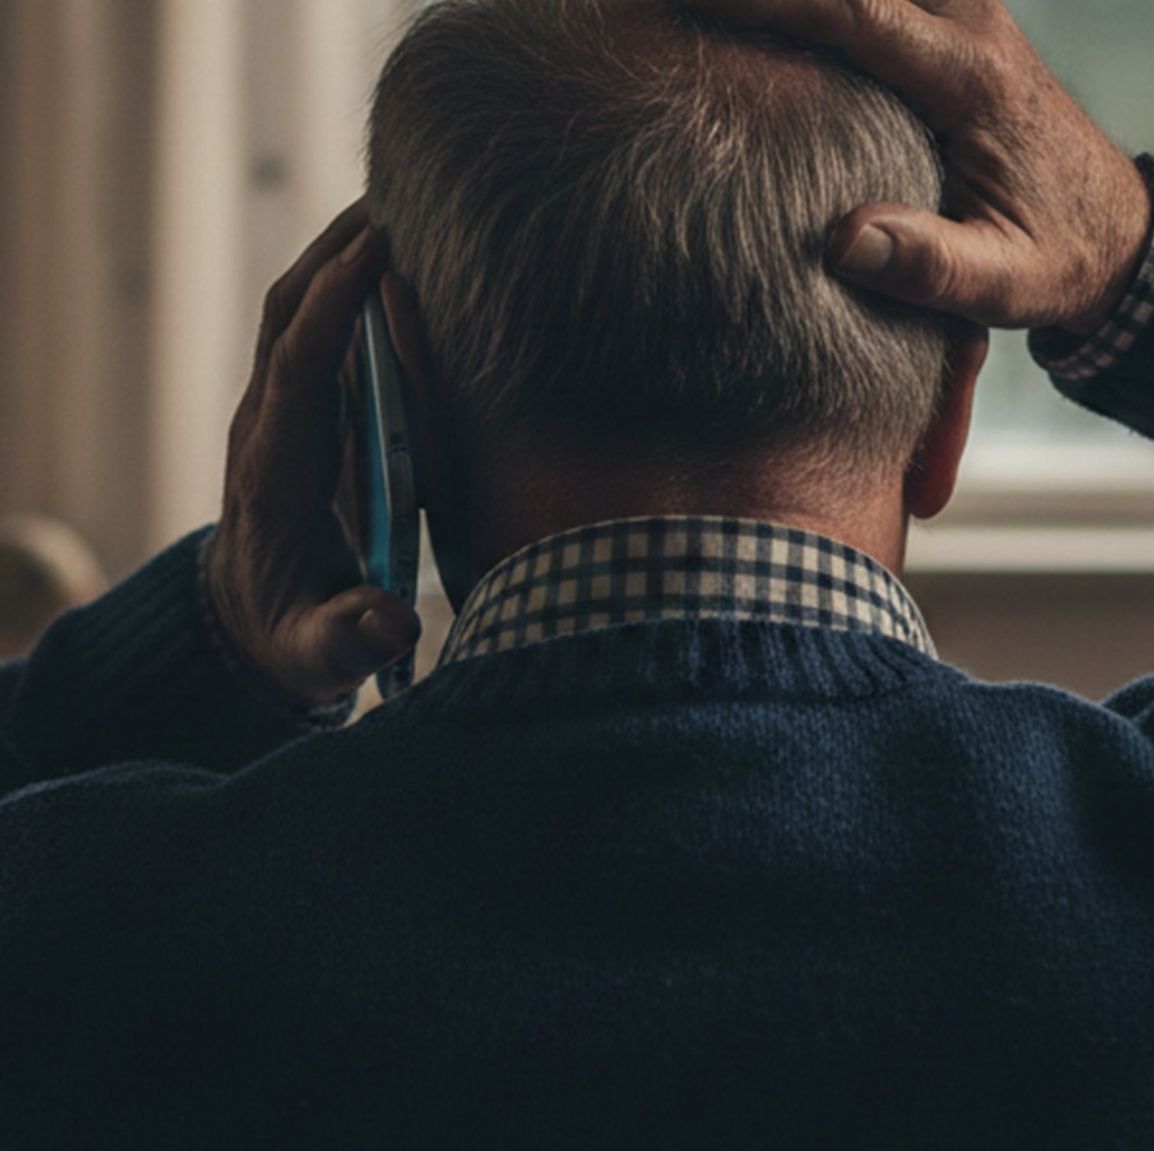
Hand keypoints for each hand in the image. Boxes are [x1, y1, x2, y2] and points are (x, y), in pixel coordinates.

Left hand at [207, 204, 420, 707]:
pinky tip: (399, 257)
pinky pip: (319, 329)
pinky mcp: (302, 409)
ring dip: (341, 254)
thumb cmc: (295, 636)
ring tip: (404, 203)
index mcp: (275, 472)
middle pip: (288, 314)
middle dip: (334, 252)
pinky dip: (350, 283)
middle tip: (400, 193)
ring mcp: (280, 412)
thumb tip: (392, 626)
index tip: (378, 252)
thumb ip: (348, 639)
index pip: (298, 370)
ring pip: (299, 310)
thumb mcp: (317, 655)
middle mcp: (268, 426)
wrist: (251, 627)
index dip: (332, 309)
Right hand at [683, 0, 1153, 332]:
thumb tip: (841, 240)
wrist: (1119, 231)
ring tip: (699, 4)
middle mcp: (972, 24)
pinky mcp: (955, 20)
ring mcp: (966, 12)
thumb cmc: (1057, 261)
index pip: (858, 15)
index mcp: (974, 81)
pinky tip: (771, 11)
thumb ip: (932, 266)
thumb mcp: (1007, 284)